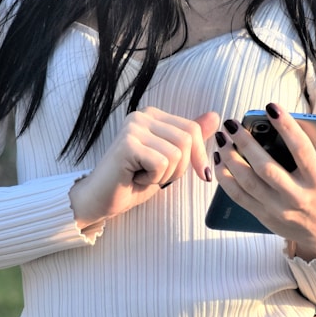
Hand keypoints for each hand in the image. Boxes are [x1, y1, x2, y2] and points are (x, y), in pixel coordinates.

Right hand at [69, 107, 219, 227]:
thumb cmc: (132, 182)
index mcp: (152, 115)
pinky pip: (161, 163)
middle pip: (187, 139)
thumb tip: (215, 116)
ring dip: (165, 175)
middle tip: (156, 176)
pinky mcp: (127, 144)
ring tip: (143, 176)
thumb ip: (189, 139)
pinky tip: (134, 178)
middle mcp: (141, 115)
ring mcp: (132, 128)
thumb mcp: (169, 160)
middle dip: (179, 168)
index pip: (192, 129)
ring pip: (176, 153)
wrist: (100, 201)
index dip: (198, 156)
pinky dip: (153, 179)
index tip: (197, 174)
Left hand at [213, 104, 315, 259]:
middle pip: (266, 168)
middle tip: (231, 124)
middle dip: (246, 143)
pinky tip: (219, 160)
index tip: (271, 107)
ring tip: (221, 139)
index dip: (286, 127)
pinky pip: (239, 196)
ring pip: (248, 182)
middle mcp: (296, 195)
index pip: (301, 149)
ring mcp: (277, 208)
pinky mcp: (263, 215)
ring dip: (230, 159)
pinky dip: (225, 178)